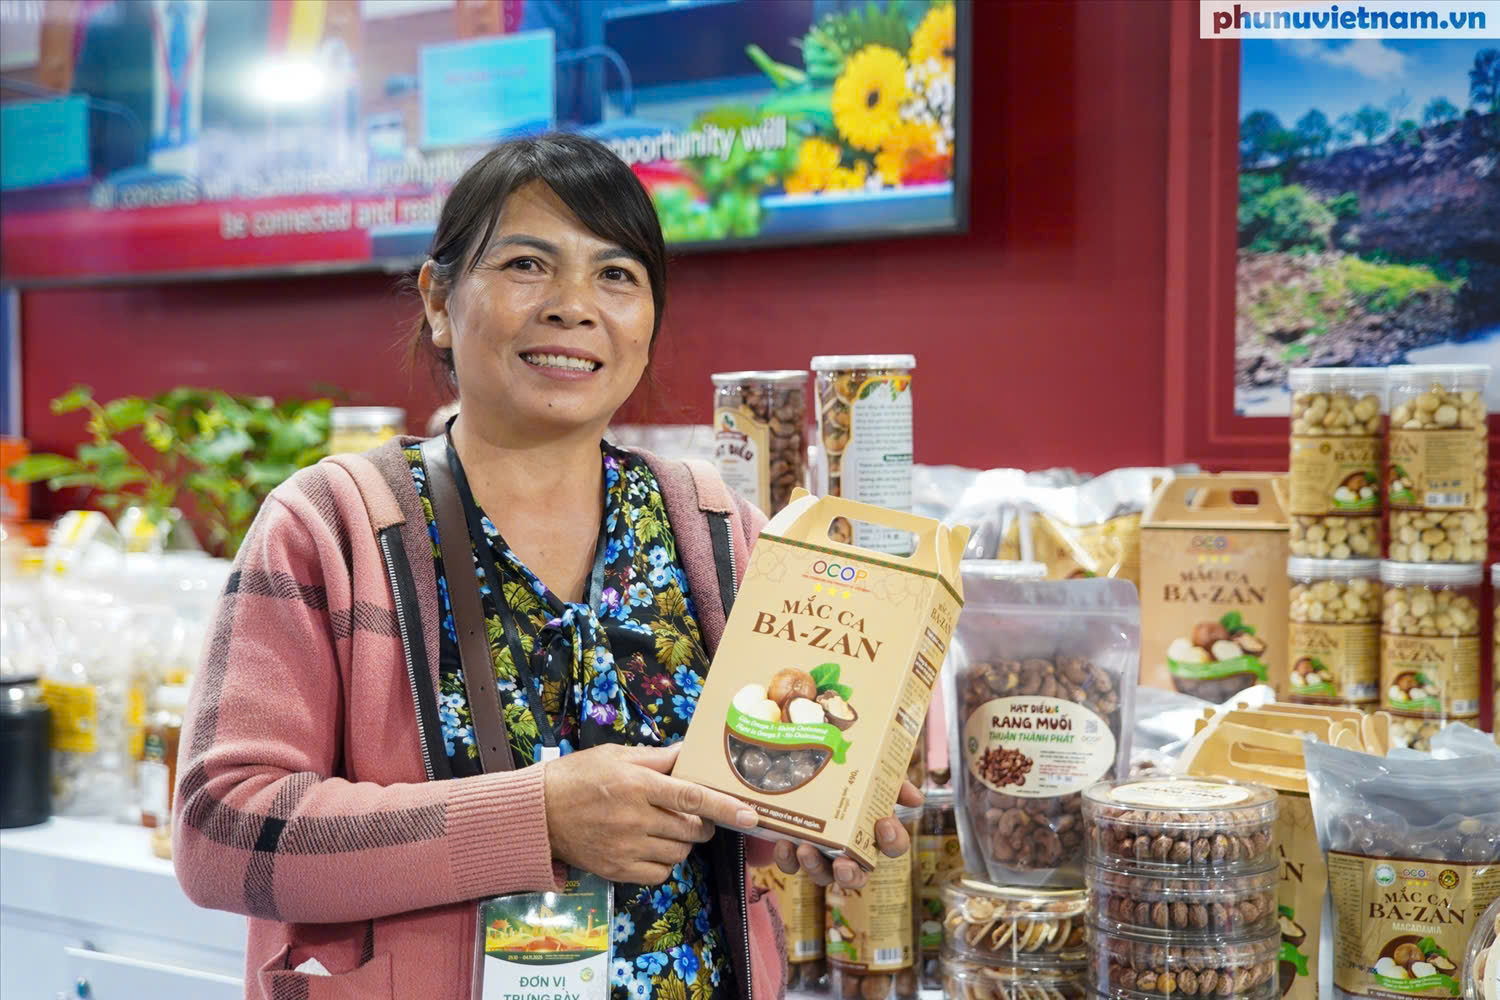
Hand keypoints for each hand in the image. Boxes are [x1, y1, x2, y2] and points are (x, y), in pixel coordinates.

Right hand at [543, 744, 757, 885]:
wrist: (539, 812)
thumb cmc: (578, 776)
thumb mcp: (617, 756)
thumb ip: (657, 758)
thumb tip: (689, 752)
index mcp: (638, 785)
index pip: (693, 798)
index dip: (725, 807)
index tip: (750, 814)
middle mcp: (635, 818)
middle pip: (692, 829)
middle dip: (705, 823)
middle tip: (698, 816)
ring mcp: (626, 847)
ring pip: (679, 853)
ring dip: (685, 842)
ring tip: (671, 829)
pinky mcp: (617, 870)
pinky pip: (659, 873)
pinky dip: (666, 863)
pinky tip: (655, 847)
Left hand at [772, 781, 922, 888]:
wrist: (800, 760)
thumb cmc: (843, 770)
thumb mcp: (869, 767)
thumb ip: (892, 778)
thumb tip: (915, 798)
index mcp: (873, 828)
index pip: (893, 845)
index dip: (893, 840)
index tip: (884, 824)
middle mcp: (850, 848)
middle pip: (858, 876)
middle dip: (851, 875)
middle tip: (843, 864)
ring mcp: (821, 852)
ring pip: (823, 876)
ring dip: (815, 867)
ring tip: (806, 849)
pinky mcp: (793, 850)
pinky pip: (791, 865)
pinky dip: (788, 860)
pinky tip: (784, 843)